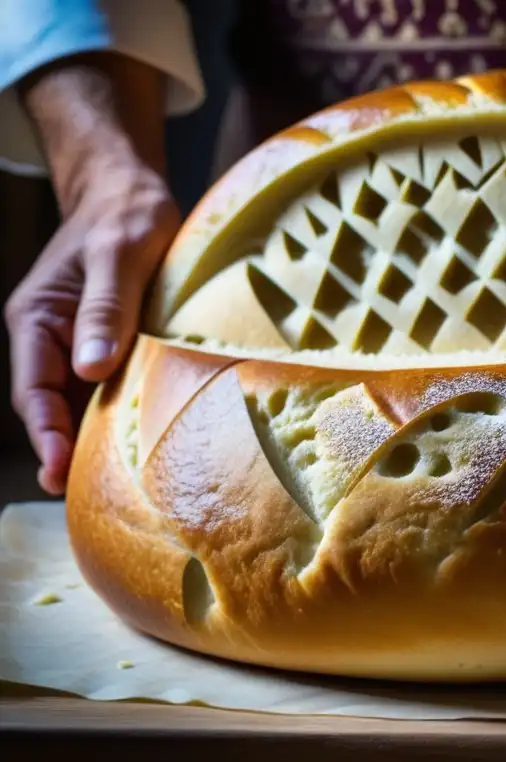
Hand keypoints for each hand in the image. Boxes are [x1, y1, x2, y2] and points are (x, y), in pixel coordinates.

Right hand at [4, 156, 178, 494]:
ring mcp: (81, 341)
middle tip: (87, 496)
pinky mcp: (112, 340)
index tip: (58, 470)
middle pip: (54, 405)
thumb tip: (90, 368)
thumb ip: (107, 308)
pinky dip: (119, 412)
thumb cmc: (125, 215)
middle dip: (66, 449)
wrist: (132, 191)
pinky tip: (142, 440)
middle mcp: (53, 336)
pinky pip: (109, 385)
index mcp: (38, 318)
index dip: (45, 433)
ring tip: (117, 483)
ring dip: (94, 437)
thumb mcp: (120, 255)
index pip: (33, 389)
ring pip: (81, 400)